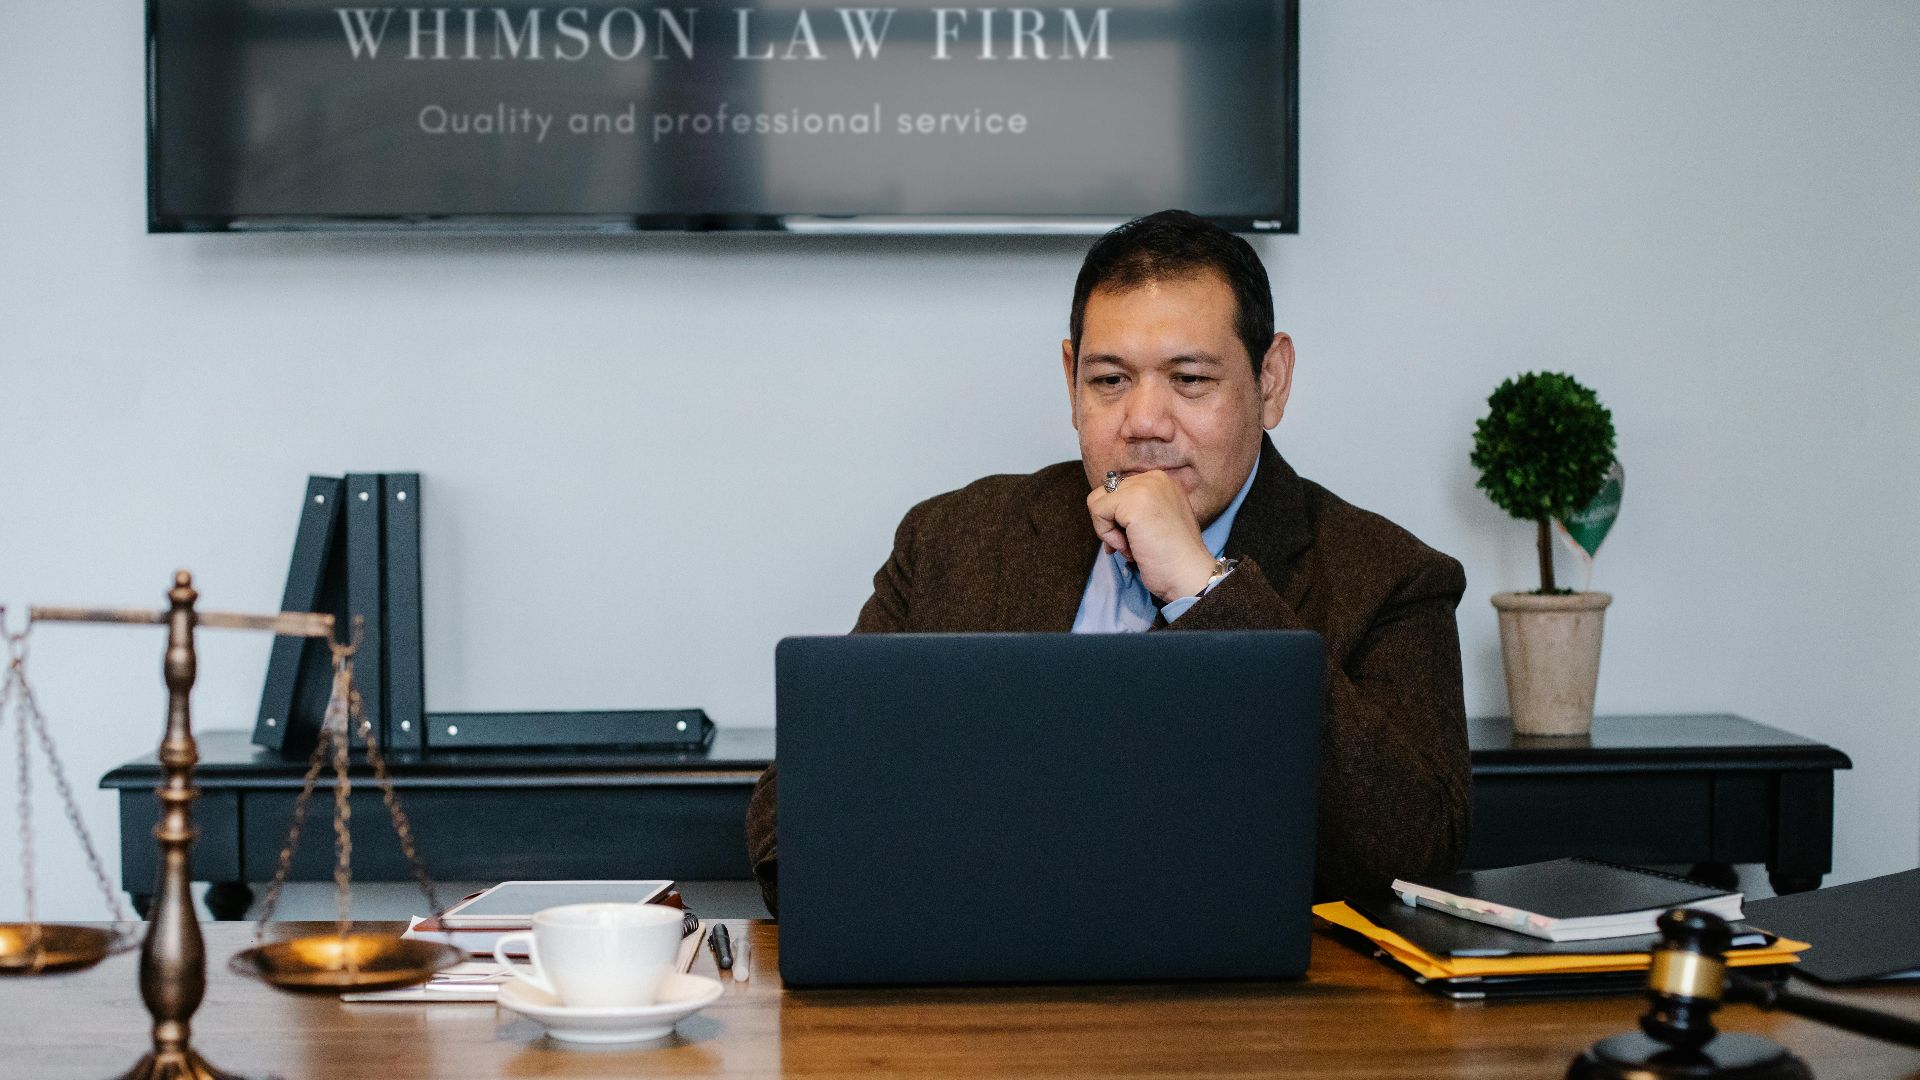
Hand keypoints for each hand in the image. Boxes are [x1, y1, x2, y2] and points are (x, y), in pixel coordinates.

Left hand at [1086, 471, 1220, 602]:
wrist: (1189, 575)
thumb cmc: (1173, 557)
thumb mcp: (1155, 521)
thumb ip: (1134, 509)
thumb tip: (1103, 511)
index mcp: (1161, 481)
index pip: (1119, 490)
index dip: (1118, 518)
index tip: (1132, 539)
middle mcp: (1154, 478)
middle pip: (1105, 494)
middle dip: (1111, 524)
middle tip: (1130, 545)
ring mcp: (1144, 487)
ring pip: (1097, 502)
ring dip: (1107, 530)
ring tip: (1131, 546)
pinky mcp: (1133, 502)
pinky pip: (1097, 511)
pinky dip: (1106, 535)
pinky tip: (1129, 547)